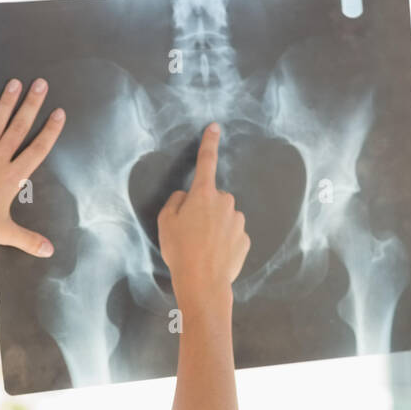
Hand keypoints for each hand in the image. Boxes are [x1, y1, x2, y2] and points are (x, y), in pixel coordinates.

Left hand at [0, 78, 65, 266]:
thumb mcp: (5, 234)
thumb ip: (29, 240)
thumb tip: (49, 250)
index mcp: (11, 179)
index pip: (36, 150)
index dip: (49, 131)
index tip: (58, 113)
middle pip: (17, 129)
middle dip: (31, 105)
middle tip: (40, 83)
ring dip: (5, 104)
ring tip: (15, 83)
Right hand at [157, 123, 249, 311]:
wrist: (203, 282)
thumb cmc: (180, 250)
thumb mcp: (165, 222)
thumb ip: (175, 202)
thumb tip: (185, 198)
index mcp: (203, 194)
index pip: (206, 162)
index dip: (209, 142)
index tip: (215, 127)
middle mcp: (225, 202)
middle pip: (213, 199)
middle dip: (204, 210)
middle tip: (190, 232)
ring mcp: (237, 221)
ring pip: (224, 218)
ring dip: (214, 228)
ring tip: (201, 248)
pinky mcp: (245, 239)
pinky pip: (232, 236)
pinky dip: (224, 243)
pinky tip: (214, 256)